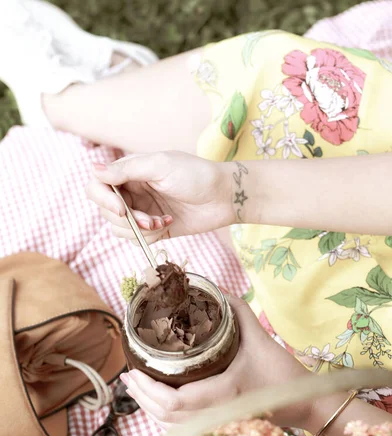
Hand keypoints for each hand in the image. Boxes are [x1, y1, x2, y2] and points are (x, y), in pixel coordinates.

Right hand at [85, 151, 233, 242]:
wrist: (224, 197)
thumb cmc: (196, 175)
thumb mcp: (160, 165)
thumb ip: (126, 169)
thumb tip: (93, 169)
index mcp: (130, 172)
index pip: (97, 185)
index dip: (103, 200)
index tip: (122, 209)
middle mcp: (132, 191)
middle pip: (106, 211)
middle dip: (127, 219)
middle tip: (150, 219)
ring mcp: (142, 211)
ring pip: (119, 229)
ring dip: (139, 229)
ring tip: (161, 221)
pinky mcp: (153, 229)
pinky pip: (135, 239)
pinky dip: (149, 236)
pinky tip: (168, 224)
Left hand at [120, 295, 311, 428]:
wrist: (304, 404)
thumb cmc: (283, 373)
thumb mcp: (259, 336)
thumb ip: (235, 310)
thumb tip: (211, 289)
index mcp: (223, 394)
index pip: (173, 401)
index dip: (147, 389)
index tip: (132, 371)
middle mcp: (216, 415)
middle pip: (165, 416)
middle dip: (141, 397)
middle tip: (127, 375)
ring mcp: (217, 425)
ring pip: (171, 425)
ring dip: (149, 407)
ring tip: (136, 385)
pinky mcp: (219, 428)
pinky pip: (182, 427)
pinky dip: (164, 415)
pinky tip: (157, 399)